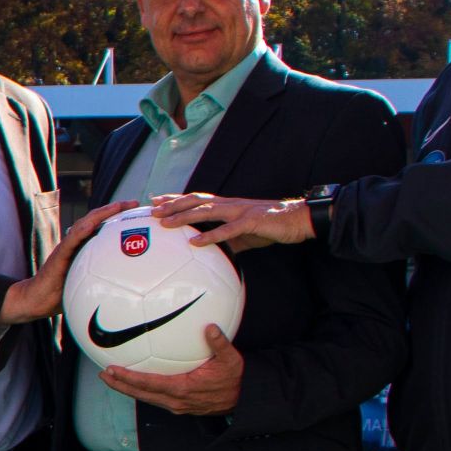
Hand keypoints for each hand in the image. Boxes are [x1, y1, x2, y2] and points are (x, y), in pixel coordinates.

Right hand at [0, 201, 135, 325]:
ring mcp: (66, 247)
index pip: (102, 226)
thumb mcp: (86, 286)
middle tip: (134, 202)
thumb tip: (125, 291)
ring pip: (85, 224)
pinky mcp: (58, 256)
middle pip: (96, 219)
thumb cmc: (59, 295)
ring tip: (117, 206)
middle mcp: (75, 243)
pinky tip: (92, 224)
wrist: (36, 300)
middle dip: (115, 208)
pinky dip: (81, 230)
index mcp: (83, 248)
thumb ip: (102, 283)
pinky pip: (71, 241)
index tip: (136, 211)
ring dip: (101, 213)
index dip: (117, 216)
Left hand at [102, 325, 243, 416]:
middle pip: (141, 394)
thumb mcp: (231, 359)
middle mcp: (175, 400)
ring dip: (127, 389)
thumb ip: (219, 344)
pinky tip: (133, 382)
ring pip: (146, 398)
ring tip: (111, 378)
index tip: (113, 370)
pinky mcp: (178, 406)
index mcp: (183, 389)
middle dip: (120, 385)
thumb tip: (210, 327)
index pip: (149, 384)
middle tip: (103, 375)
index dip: (129, 378)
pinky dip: (141, 390)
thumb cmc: (236, 378)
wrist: (243, 400)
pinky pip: (154, 398)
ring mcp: (176, 405)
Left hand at [154, 192, 308, 251]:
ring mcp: (240, 211)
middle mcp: (230, 204)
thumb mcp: (243, 234)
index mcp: (227, 205)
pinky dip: (211, 236)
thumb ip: (225, 240)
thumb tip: (210, 252)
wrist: (298, 220)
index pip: (196, 199)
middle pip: (195, 201)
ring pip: (207, 211)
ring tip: (166, 223)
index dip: (175, 198)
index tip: (155, 201)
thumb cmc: (270, 226)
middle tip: (152, 210)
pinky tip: (196, 243)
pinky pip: (228, 230)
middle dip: (172, 204)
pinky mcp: (251, 222)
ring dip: (184, 217)